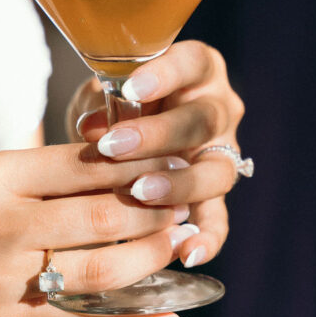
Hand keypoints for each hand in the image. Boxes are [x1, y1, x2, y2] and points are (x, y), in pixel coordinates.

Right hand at [0, 141, 201, 316]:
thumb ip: (39, 171)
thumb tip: (123, 164)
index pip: (86, 164)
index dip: (140, 164)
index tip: (171, 160)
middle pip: (105, 216)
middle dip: (159, 209)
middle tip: (185, 201)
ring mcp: (3, 282)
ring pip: (105, 270)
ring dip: (155, 259)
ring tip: (179, 242)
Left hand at [66, 41, 244, 269]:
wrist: (125, 130)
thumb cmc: (116, 101)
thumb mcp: (105, 94)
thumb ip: (104, 105)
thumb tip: (93, 128)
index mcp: (198, 69)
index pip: (192, 63)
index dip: (164, 75)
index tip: (129, 88)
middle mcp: (219, 109)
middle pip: (202, 121)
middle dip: (157, 136)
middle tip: (113, 147)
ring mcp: (222, 154)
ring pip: (216, 171)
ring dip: (178, 184)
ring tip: (140, 192)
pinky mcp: (215, 196)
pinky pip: (219, 219)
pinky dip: (207, 238)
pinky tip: (188, 253)